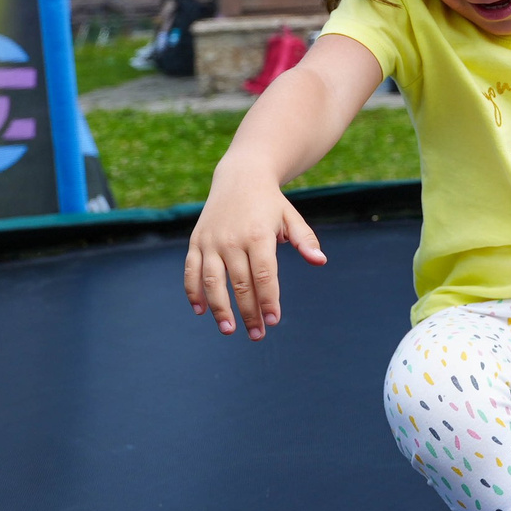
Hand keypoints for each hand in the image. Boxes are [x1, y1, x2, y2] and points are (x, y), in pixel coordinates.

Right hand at [184, 163, 327, 337]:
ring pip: (212, 281)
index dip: (268, 300)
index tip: (274, 320)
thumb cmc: (270, 202)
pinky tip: (201, 311)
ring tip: (229, 329)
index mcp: (258, 234)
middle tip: (258, 334)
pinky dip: (193, 292)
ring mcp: (211, 241)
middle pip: (239, 284)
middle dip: (249, 312)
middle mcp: (232, 239)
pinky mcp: (196, 241)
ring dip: (219, 308)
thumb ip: (304, 240)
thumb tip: (320, 261)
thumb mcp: (291, 217)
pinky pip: (191, 271)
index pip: (263, 275)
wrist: (240, 176)